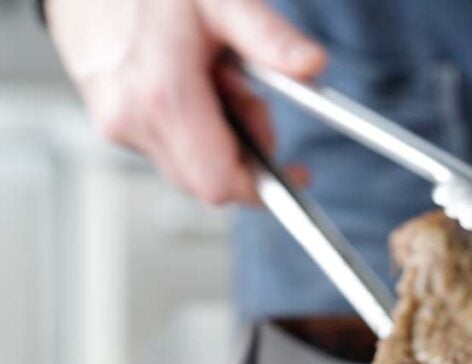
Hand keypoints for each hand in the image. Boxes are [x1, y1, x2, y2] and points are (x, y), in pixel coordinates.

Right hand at [46, 0, 326, 204]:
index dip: (263, 186)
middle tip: (245, 91)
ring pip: (187, 163)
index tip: (294, 173)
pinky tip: (188, 78)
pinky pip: (163, 144)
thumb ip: (269, 38)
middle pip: (207, 179)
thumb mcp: (223, 1)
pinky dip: (189, 124)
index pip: (220, 183)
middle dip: (243, 149)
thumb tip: (312, 66)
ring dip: (216, 134)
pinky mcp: (107, 120)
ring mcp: (114, 122)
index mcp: (163, 96)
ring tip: (213, 74)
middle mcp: (130, 118)